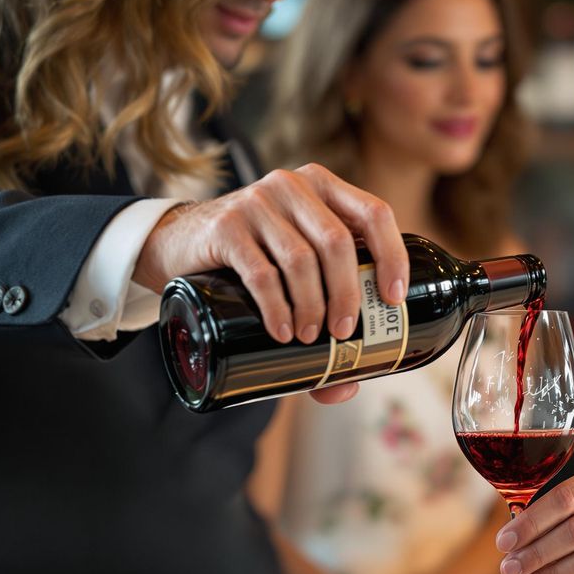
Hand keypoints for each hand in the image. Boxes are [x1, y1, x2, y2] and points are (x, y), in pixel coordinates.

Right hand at [133, 163, 407, 351]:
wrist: (180, 242)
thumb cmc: (253, 259)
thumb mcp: (291, 271)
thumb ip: (322, 320)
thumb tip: (347, 386)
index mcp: (325, 188)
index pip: (374, 213)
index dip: (392, 256)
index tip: (393, 299)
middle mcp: (294, 187)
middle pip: (337, 242)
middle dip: (347, 294)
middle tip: (342, 332)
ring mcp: (257, 202)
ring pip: (300, 259)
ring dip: (312, 306)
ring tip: (310, 337)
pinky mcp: (226, 227)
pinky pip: (261, 272)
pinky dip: (277, 308)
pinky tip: (282, 331)